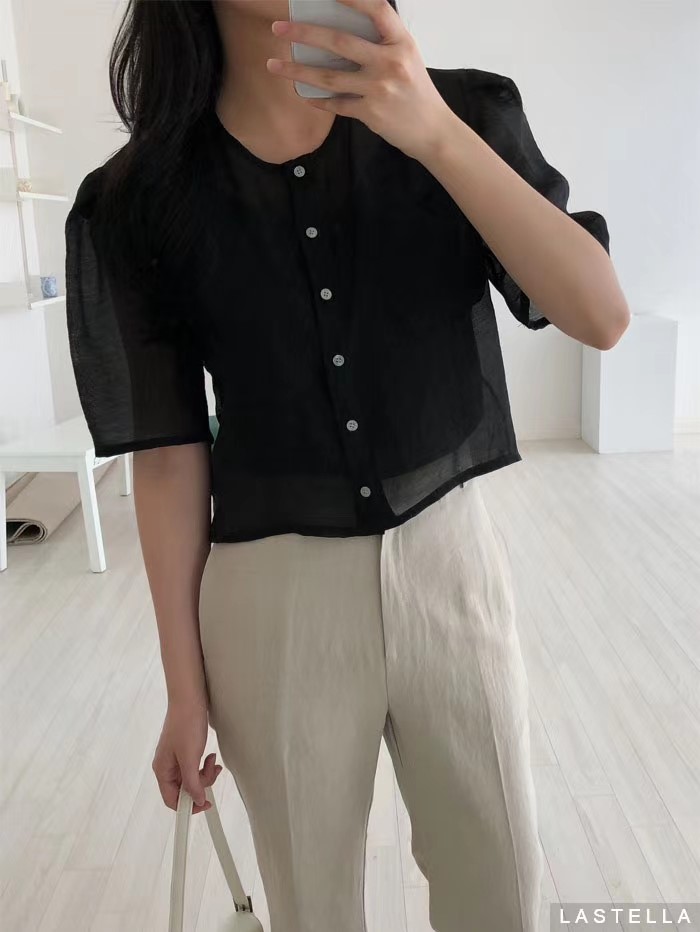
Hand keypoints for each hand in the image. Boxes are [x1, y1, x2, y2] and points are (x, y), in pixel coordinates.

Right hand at [152, 700, 222, 813]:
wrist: (190, 698)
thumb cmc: (186, 724)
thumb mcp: (190, 757)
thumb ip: (192, 782)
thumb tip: (197, 802)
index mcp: (162, 770)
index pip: (172, 800)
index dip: (189, 805)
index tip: (206, 803)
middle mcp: (167, 766)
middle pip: (184, 789)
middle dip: (201, 784)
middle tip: (213, 771)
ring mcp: (176, 758)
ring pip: (192, 778)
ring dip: (206, 773)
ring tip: (213, 759)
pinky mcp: (185, 750)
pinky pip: (195, 766)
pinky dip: (205, 764)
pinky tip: (211, 755)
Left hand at [267, 0, 458, 162]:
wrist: (433, 131)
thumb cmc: (417, 92)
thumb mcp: (407, 58)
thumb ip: (381, 43)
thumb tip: (340, 32)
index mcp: (401, 43)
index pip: (376, 9)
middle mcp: (390, 63)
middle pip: (340, 42)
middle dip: (304, 33)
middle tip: (278, 27)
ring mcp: (379, 89)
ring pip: (329, 77)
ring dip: (297, 71)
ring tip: (274, 65)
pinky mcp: (371, 113)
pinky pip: (337, 104)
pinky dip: (318, 99)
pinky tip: (303, 94)